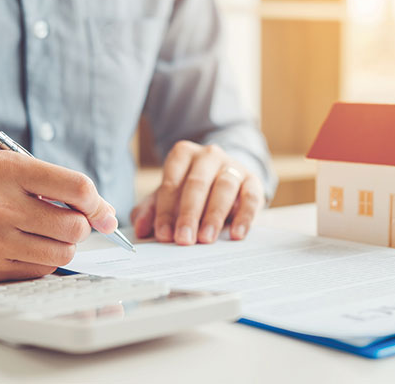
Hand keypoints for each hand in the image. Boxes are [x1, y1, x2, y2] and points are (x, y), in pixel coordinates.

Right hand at [0, 151, 117, 281]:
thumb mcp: (1, 167)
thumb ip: (51, 183)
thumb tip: (101, 209)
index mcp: (8, 170)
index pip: (77, 188)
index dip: (99, 203)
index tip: (103, 213)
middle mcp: (1, 204)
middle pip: (75, 226)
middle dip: (82, 227)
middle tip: (70, 223)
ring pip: (62, 253)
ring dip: (64, 246)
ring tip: (47, 235)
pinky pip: (40, 270)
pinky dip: (43, 261)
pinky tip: (27, 248)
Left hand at [130, 141, 264, 244]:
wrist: (225, 180)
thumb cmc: (191, 191)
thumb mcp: (168, 197)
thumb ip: (151, 211)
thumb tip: (141, 229)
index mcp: (183, 154)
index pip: (171, 182)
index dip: (166, 210)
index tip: (163, 235)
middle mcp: (209, 156)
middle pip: (197, 183)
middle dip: (189, 214)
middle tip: (183, 240)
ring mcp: (233, 166)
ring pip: (224, 187)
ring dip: (214, 215)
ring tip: (206, 239)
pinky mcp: (253, 181)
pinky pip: (251, 197)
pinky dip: (245, 216)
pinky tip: (236, 235)